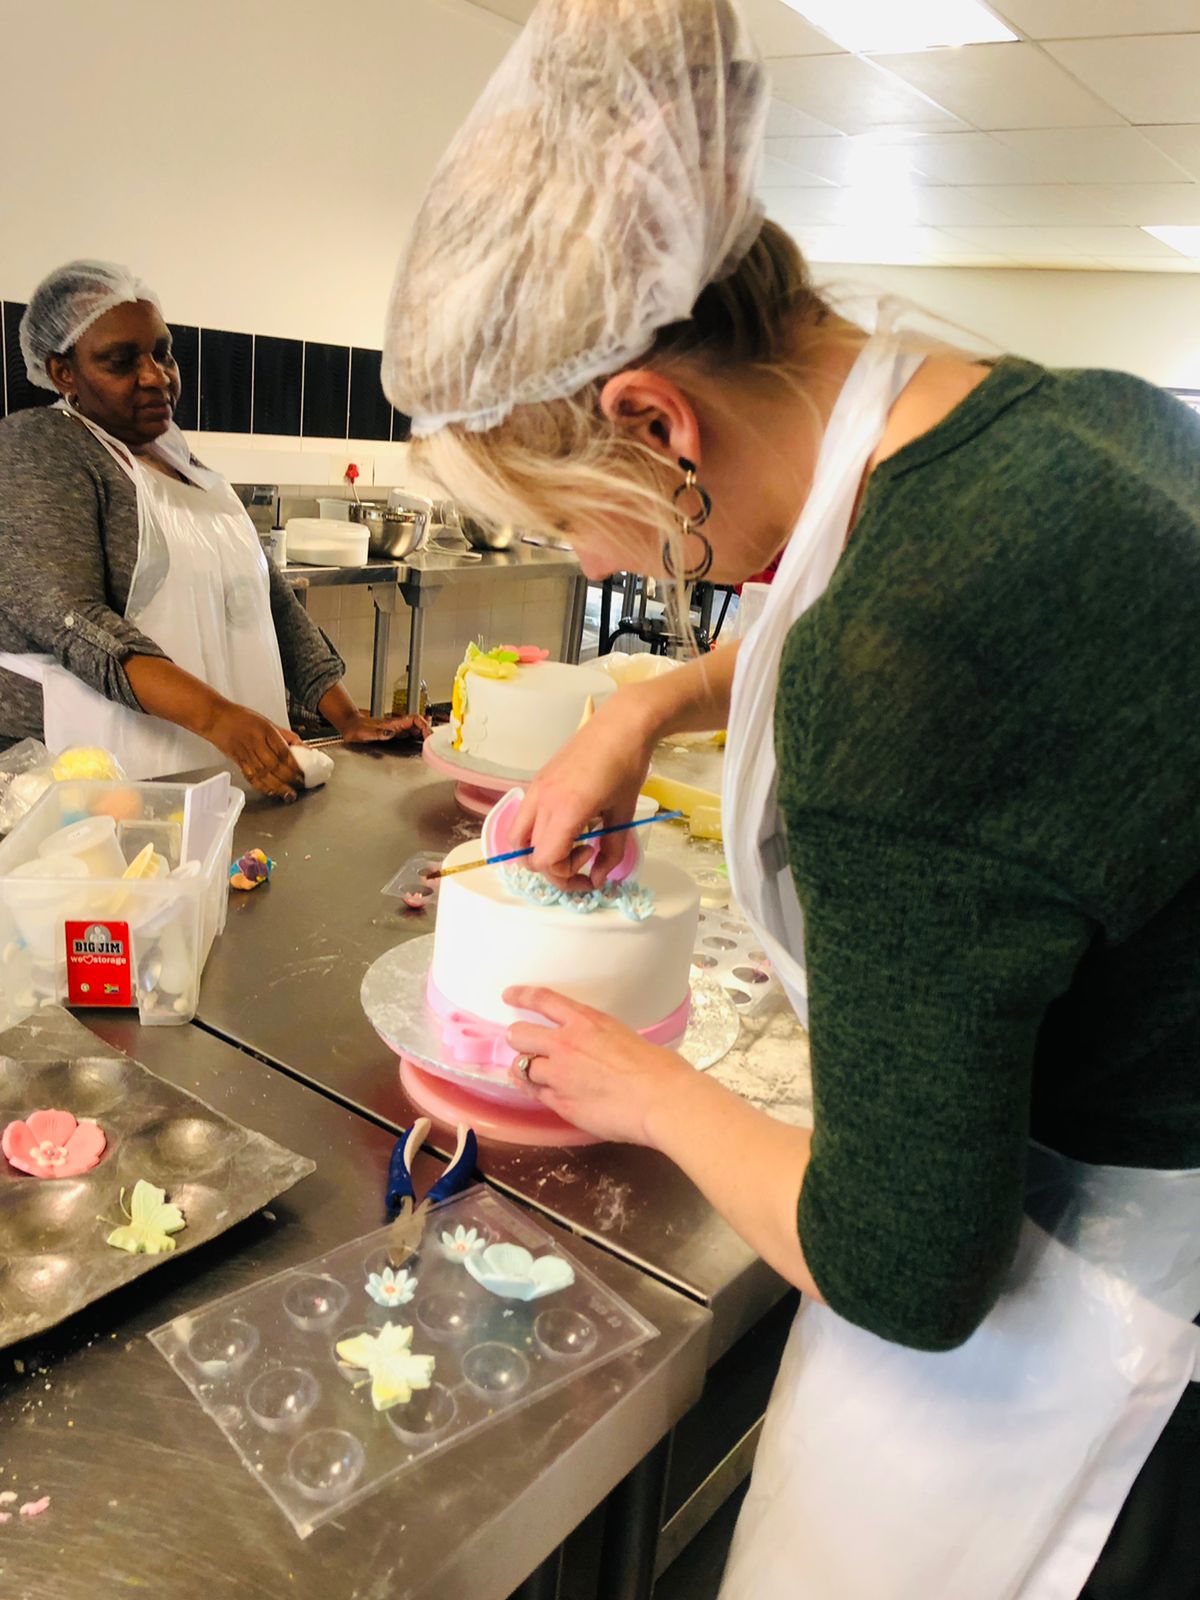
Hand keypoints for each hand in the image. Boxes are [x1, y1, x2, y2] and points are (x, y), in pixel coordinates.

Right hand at [206, 703, 302, 799]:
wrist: (216, 718)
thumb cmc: (242, 718)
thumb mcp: (267, 722)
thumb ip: (286, 736)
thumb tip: (304, 748)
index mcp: (266, 731)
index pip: (284, 752)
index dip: (295, 766)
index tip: (304, 773)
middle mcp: (256, 743)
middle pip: (275, 765)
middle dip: (289, 778)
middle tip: (300, 785)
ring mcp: (246, 753)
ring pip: (264, 774)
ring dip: (278, 786)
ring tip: (289, 794)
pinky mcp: (238, 761)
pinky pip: (251, 777)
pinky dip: (262, 787)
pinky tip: (271, 791)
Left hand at [337, 711, 430, 742]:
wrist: (350, 726)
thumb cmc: (356, 729)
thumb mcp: (365, 733)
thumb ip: (378, 733)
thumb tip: (391, 733)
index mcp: (393, 723)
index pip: (415, 720)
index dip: (424, 726)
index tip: (429, 737)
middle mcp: (397, 725)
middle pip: (419, 725)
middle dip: (429, 732)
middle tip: (435, 744)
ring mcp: (397, 730)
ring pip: (416, 730)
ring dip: (425, 736)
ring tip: (431, 746)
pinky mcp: (395, 735)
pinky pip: (411, 735)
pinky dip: (419, 739)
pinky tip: (421, 746)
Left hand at [504, 986, 691, 1143]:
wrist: (660, 1100)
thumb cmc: (656, 1068)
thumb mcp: (623, 1035)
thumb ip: (597, 1039)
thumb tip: (593, 1050)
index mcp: (586, 1022)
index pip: (543, 1000)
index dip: (522, 995)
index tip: (509, 995)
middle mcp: (565, 1044)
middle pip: (519, 1034)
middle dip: (518, 1038)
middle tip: (524, 1045)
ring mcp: (559, 1075)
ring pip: (521, 1067)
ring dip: (526, 1069)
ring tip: (535, 1074)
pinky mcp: (560, 1103)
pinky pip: (534, 1094)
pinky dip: (536, 1091)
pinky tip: (541, 1091)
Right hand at [510, 692, 656, 888]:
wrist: (622, 725)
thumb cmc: (628, 766)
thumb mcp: (623, 814)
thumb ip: (611, 852)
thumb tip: (599, 878)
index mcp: (566, 810)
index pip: (546, 861)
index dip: (567, 876)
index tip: (591, 868)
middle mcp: (542, 801)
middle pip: (529, 856)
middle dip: (555, 869)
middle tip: (583, 860)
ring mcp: (535, 789)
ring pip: (517, 838)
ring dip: (538, 852)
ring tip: (569, 844)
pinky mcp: (537, 781)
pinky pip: (523, 818)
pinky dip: (536, 833)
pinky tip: (565, 824)